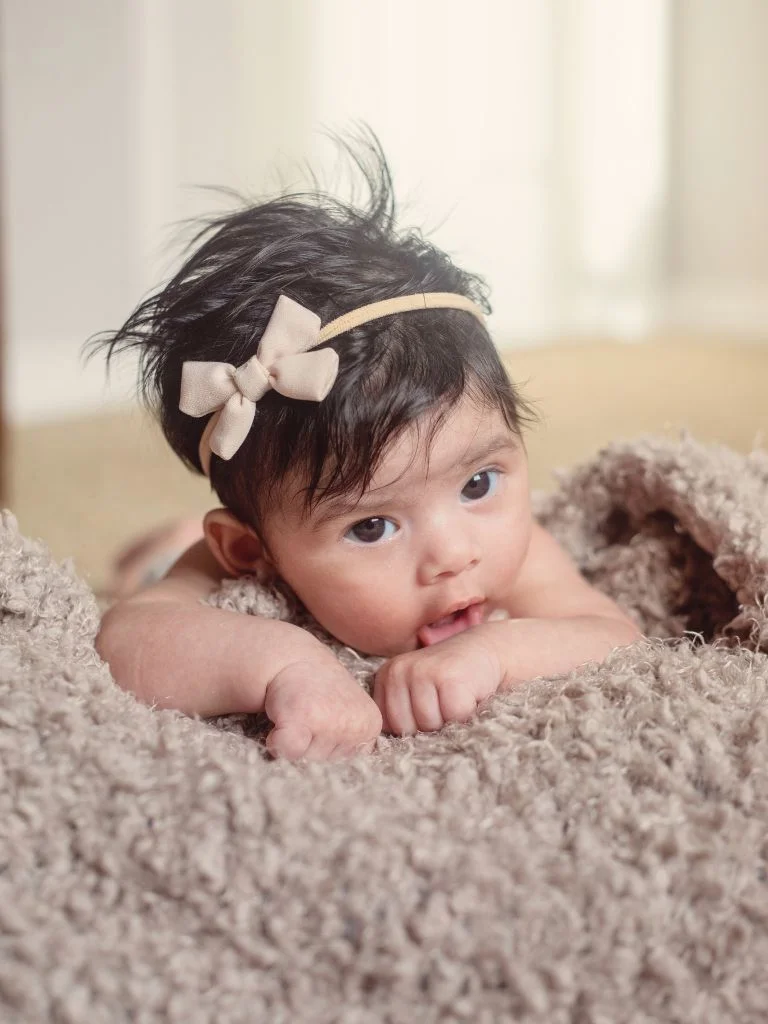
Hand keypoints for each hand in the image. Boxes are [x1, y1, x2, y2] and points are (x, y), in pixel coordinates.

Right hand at [264, 658, 381, 760]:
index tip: (324, 723)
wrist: (292, 660)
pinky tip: (283, 721)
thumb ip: (349, 746)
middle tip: (309, 717)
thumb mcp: (348, 715)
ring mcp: (329, 722)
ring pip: (305, 760)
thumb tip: (335, 786)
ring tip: (299, 716)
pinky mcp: (301, 718)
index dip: (329, 749)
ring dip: (295, 744)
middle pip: (326, 765)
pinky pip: (285, 750)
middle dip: (312, 747)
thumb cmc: (319, 693)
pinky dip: (276, 741)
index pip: (347, 764)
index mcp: (371, 726)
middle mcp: (356, 724)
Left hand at [373, 625, 504, 735]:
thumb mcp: (416, 693)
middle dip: (428, 726)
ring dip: (448, 720)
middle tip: (444, 704)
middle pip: (405, 728)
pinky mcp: (448, 676)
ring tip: (455, 699)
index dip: (412, 727)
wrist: (486, 650)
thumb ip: (401, 714)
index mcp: (386, 676)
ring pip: (428, 724)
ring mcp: (422, 671)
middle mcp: (398, 670)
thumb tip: (396, 749)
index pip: (387, 725)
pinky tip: (468, 694)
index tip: (429, 708)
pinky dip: (466, 713)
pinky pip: (453, 716)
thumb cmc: (450, 681)